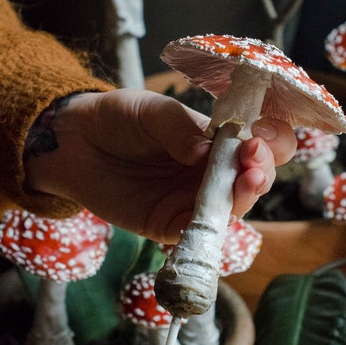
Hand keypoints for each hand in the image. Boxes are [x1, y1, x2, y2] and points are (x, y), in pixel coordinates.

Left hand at [25, 89, 295, 242]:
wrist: (75, 145)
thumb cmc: (119, 119)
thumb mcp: (152, 111)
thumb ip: (180, 128)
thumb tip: (206, 150)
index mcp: (218, 142)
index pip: (260, 144)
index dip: (270, 142)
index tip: (260, 136)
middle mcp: (213, 173)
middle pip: (254, 179)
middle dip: (262, 170)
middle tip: (253, 161)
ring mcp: (193, 201)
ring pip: (232, 208)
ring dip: (245, 197)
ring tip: (248, 180)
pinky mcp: (170, 225)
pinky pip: (197, 233)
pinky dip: (210, 229)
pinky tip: (216, 216)